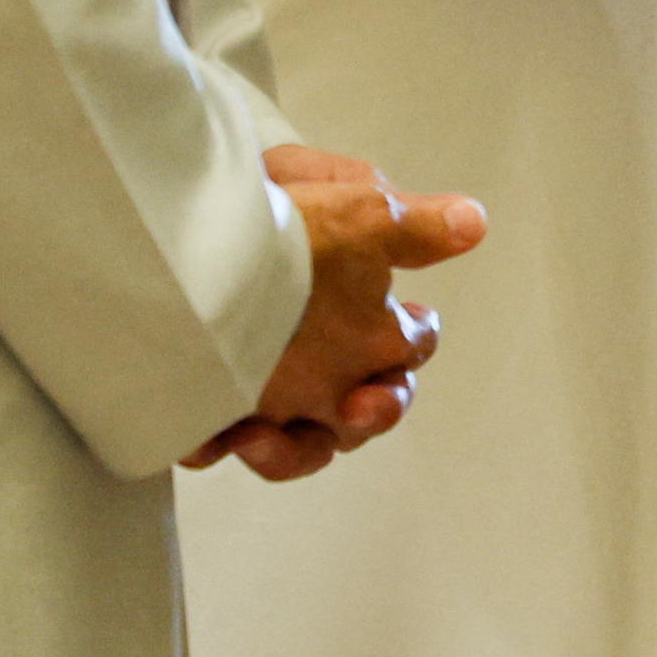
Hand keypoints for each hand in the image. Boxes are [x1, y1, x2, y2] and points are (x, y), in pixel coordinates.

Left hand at [189, 144, 489, 483]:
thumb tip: (471, 221)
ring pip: (298, 447)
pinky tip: (203, 433)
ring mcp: (270, 391)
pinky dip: (213, 442)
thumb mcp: (349, 205)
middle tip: (361, 407)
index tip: (411, 327)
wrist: (184, 214)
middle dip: (373, 414)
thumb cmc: (275, 207)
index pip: (411, 346)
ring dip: (290, 451)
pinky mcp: (210, 407)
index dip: (414, 342)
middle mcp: (325, 366)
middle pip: (365, 414)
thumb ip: (413, 223)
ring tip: (262, 436)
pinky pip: (217, 443)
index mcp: (366, 324)